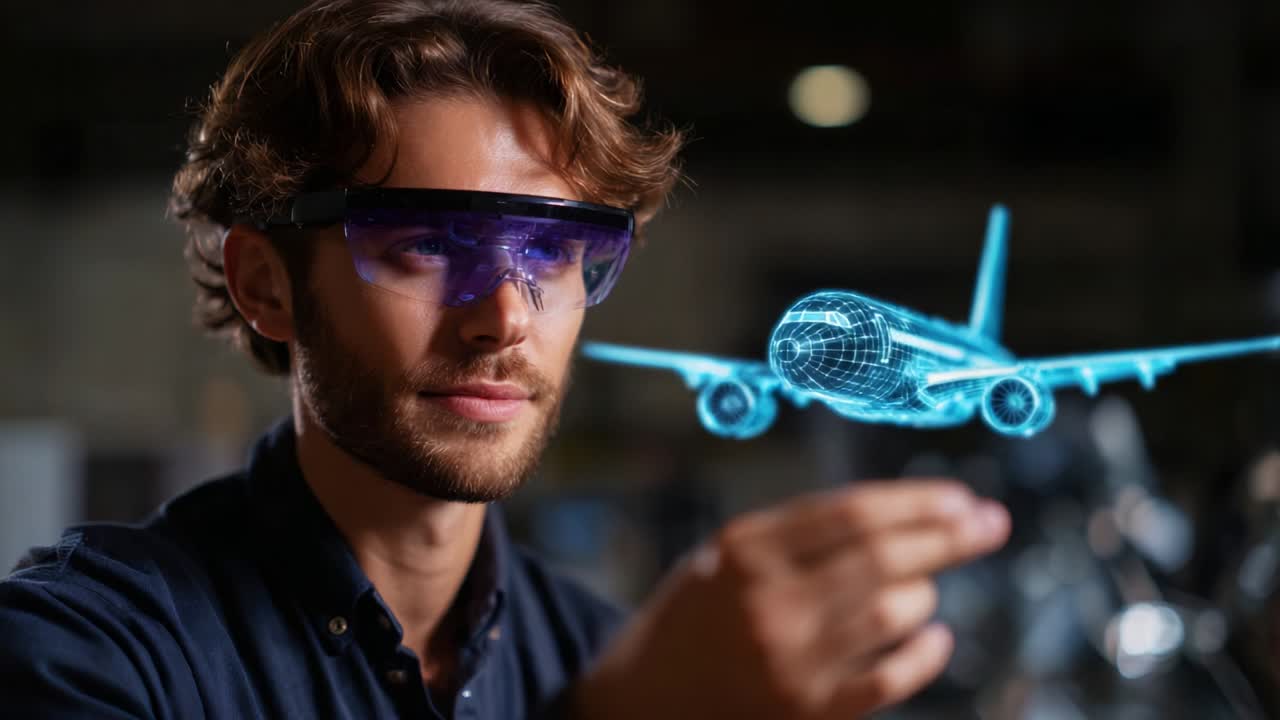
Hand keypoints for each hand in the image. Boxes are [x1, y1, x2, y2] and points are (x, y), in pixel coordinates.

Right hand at [571, 479, 1009, 719]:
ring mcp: (791, 660)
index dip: (917, 501)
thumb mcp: (721, 556)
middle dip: (949, 535)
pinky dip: (923, 655)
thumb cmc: (688, 620)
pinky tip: (936, 636)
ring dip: (925, 591)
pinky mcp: (808, 711)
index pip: (851, 513)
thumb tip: (893, 517)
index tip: (960, 497)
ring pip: (892, 613)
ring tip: (928, 585)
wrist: (638, 702)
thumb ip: (792, 535)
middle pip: (882, 556)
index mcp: (745, 548)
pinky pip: (889, 680)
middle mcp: (769, 600)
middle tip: (990, 523)